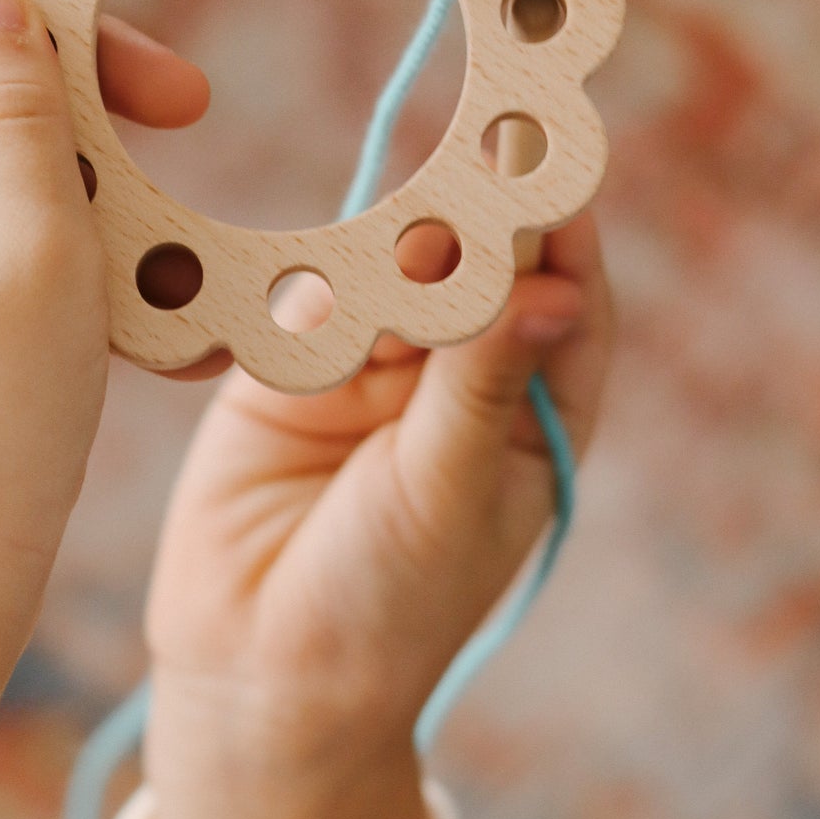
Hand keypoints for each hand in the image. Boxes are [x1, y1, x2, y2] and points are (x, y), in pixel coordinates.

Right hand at [142, 216, 615, 818]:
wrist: (255, 665)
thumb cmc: (388, 604)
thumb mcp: (451, 490)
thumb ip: (482, 381)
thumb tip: (552, 288)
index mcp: (529, 416)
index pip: (564, 302)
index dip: (563, 229)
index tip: (557, 153)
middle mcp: (455, 381)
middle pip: (476, 271)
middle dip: (476, 222)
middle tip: (477, 163)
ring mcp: (369, 369)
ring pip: (389, 273)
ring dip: (395, 250)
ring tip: (410, 238)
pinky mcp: (288, 368)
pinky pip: (306, 299)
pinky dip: (313, 288)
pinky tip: (323, 299)